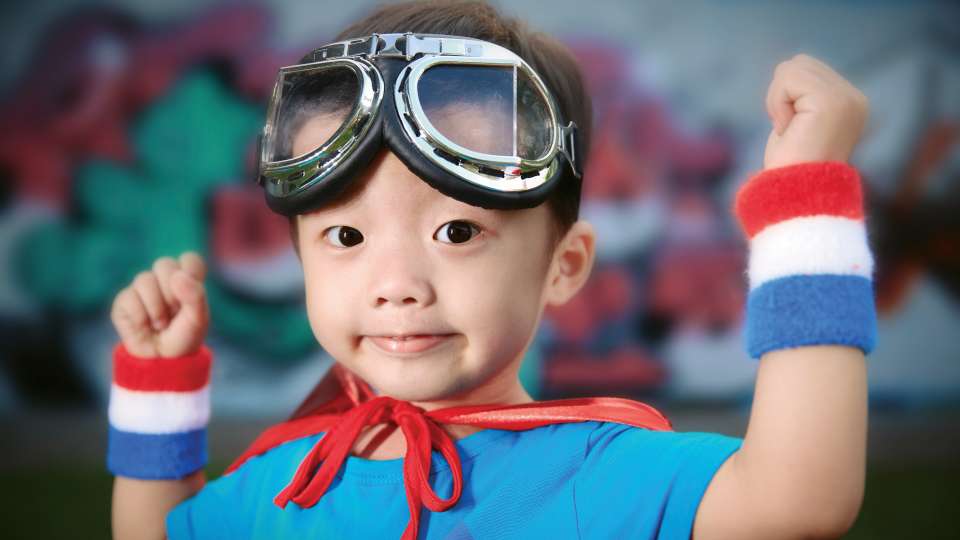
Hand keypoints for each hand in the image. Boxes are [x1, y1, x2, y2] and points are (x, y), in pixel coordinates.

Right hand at [110, 251, 208, 357]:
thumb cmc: (183, 337)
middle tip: (175, 312)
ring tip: (161, 323)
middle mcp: (163, 279)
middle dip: (172, 293)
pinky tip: (145, 326)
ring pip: (144, 279)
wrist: (163, 360)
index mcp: (186, 279)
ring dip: (157, 308)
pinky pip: (129, 297)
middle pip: (165, 264)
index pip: (189, 260)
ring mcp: (142, 288)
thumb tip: (177, 276)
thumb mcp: (198, 318)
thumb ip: (195, 295)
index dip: (190, 274)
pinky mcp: (124, 300)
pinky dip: (141, 316)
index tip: (191, 297)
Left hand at [763, 54, 868, 169]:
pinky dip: (776, 102)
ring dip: (777, 100)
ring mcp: (846, 99)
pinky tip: (787, 128)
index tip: (792, 130)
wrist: (794, 196)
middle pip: (799, 63)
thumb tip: (788, 65)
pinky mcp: (831, 102)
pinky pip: (787, 78)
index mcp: (850, 103)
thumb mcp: (797, 123)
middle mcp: (855, 98)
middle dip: (780, 95)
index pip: (807, 69)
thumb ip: (801, 95)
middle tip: (788, 129)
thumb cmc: (789, 167)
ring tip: (789, 129)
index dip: (785, 97)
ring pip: (792, 67)